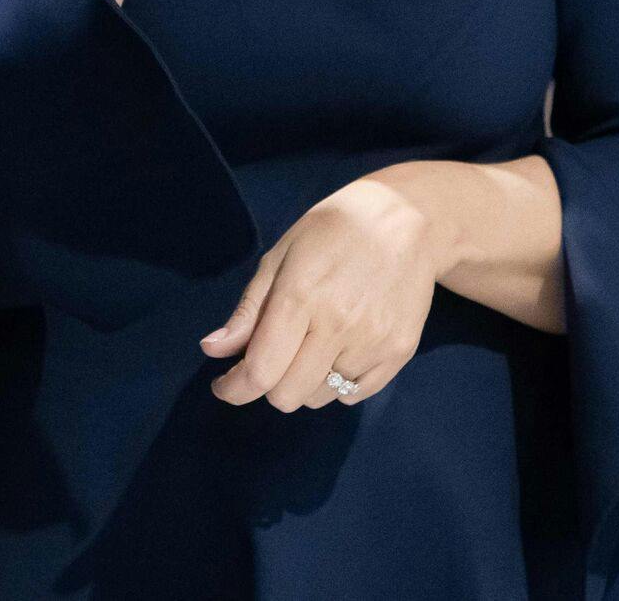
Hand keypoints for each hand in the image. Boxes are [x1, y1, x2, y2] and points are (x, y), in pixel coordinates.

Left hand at [201, 175, 443, 410]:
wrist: (406, 220)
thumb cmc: (332, 231)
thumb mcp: (281, 256)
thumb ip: (249, 309)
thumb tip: (212, 349)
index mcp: (301, 296)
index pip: (261, 370)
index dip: (234, 388)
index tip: (224, 386)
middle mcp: (339, 325)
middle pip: (287, 395)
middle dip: (266, 385)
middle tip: (268, 359)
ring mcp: (373, 342)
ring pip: (320, 398)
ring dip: (302, 383)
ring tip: (307, 346)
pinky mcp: (400, 351)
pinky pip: (356, 394)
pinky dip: (337, 384)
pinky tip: (335, 352)